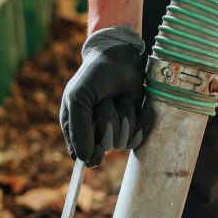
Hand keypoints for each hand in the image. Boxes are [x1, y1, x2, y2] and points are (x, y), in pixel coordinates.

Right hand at [60, 29, 153, 166]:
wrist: (119, 57)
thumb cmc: (94, 76)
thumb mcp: (79, 98)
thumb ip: (78, 130)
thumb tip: (83, 160)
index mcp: (76, 128)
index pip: (82, 155)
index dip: (91, 152)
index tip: (97, 150)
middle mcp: (95, 132)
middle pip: (106, 147)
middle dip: (108, 122)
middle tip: (105, 101)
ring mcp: (116, 129)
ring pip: (124, 141)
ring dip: (124, 116)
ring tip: (119, 97)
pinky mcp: (134, 125)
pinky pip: (140, 137)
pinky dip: (141, 120)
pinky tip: (135, 102)